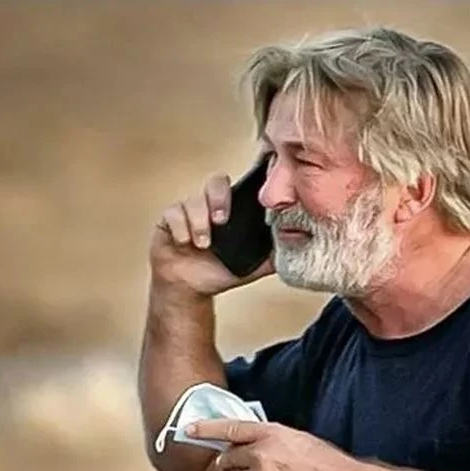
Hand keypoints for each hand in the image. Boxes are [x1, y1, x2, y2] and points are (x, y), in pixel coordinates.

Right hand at [150, 172, 274, 296]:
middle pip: (216, 182)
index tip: (254, 195)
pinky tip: (185, 243)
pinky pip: (173, 214)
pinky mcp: (169, 219)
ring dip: (199, 222)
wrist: (191, 289)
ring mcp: (189, 210)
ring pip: (193, 200)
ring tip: (203, 244)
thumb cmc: (221, 270)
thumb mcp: (253, 264)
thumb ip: (274, 254)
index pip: (241, 185)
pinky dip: (181, 229)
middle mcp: (210, 204)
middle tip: (222, 220)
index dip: (247, 183)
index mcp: (233, 210)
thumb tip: (300, 244)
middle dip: (219, 199)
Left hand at [184, 419, 357, 470]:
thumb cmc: (324, 463)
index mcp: (270, 434)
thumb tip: (249, 448)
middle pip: (228, 459)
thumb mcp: (296, 440)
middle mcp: (260, 455)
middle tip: (253, 468)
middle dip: (234, 464)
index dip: (206, 428)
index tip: (188, 429)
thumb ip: (269, 441)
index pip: (230, 428)